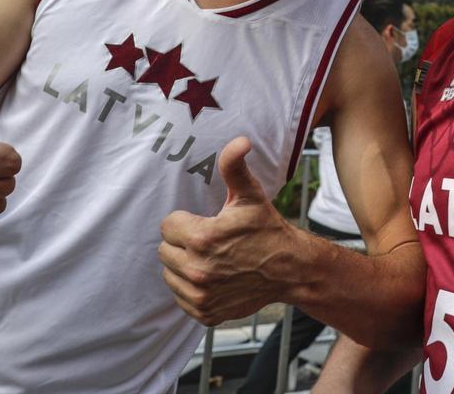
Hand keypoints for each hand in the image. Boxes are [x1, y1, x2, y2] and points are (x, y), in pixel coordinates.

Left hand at [159, 136, 300, 324]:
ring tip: (211, 259)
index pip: (167, 226)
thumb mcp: (250, 195)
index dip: (185, 221)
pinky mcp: (205, 313)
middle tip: (208, 241)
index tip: (205, 223)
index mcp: (203, 238)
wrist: (290, 269)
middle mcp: (198, 270)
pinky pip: (180, 297)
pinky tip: (213, 278)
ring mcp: (201, 295)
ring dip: (184, 266)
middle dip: (182, 243)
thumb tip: (240, 140)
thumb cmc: (267, 228)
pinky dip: (192, 289)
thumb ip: (234, 166)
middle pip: (164, 250)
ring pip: (169, 275)